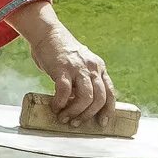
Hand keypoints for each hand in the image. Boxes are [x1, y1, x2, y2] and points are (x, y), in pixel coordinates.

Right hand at [18, 3, 112, 122]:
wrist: (47, 33)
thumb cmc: (61, 53)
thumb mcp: (80, 64)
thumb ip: (83, 80)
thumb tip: (79, 105)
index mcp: (99, 68)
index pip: (110, 92)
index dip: (108, 110)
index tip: (102, 123)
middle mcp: (92, 68)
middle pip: (100, 98)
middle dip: (89, 115)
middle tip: (76, 123)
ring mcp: (78, 68)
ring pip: (86, 98)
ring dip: (75, 112)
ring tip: (65, 118)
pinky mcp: (63, 68)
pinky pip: (65, 92)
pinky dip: (60, 103)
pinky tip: (55, 107)